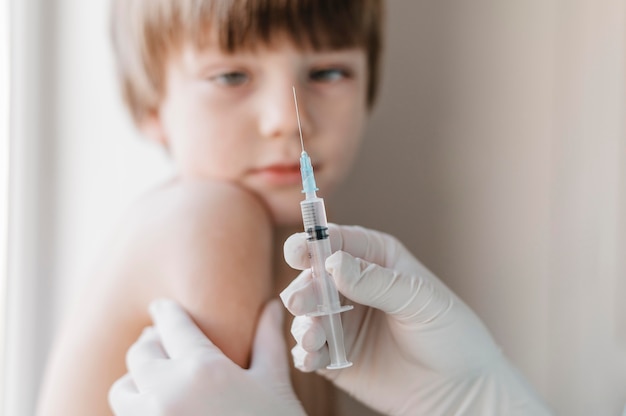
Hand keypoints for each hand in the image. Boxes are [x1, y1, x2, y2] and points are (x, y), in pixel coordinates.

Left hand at [108, 299, 304, 415]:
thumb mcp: (274, 383)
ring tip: (155, 378)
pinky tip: (159, 406)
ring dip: (136, 380)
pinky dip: (138, 408)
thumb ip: (267, 340)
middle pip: (140, 354)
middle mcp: (167, 394)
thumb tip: (273, 305)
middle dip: (151, 342)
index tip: (161, 306)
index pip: (172, 325)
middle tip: (160, 338)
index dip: (165, 311)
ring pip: (123, 390)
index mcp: (202, 369)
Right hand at [281, 224, 550, 415]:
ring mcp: (342, 322)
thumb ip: (377, 282)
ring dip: (304, 323)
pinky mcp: (335, 356)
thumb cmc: (450, 334)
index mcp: (376, 259)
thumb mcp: (419, 300)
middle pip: (314, 278)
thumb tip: (334, 264)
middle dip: (305, 288)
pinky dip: (305, 353)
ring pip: (307, 314)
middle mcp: (353, 286)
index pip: (338, 242)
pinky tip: (311, 358)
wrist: (461, 390)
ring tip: (313, 336)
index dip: (314, 243)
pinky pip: (310, 351)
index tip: (298, 251)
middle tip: (301, 301)